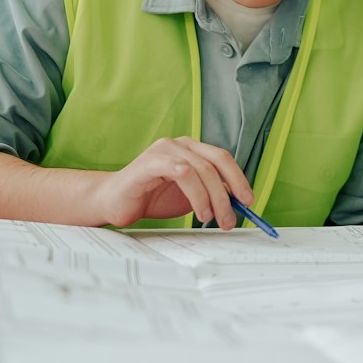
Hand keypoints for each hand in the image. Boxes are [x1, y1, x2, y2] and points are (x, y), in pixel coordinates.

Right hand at [92, 137, 252, 228]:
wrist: (114, 203)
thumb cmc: (150, 198)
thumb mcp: (189, 197)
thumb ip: (211, 194)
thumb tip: (237, 202)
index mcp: (191, 149)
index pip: (222, 159)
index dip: (239, 179)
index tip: (248, 202)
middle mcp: (179, 144)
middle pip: (214, 163)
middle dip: (227, 193)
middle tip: (230, 218)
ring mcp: (164, 150)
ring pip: (200, 169)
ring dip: (210, 198)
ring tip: (209, 218)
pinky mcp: (149, 162)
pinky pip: (178, 169)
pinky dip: (193, 189)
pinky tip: (197, 207)